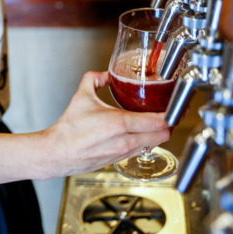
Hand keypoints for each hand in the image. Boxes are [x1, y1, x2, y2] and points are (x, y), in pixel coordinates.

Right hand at [44, 71, 170, 176]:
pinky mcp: (120, 160)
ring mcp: (124, 152)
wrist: (57, 153)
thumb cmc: (69, 129)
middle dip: (170, 123)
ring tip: (161, 122)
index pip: (157, 121)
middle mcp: (125, 141)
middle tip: (173, 112)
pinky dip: (147, 141)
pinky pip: (142, 150)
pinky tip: (143, 132)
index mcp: (119, 123)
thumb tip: (105, 73)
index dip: (171, 113)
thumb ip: (95, 79)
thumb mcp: (82, 96)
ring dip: (160, 133)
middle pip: (162, 135)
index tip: (175, 106)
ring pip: (154, 144)